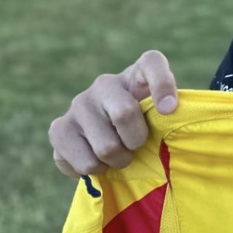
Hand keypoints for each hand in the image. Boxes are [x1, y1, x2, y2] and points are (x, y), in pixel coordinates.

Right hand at [49, 50, 177, 177]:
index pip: (152, 62)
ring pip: (105, 147)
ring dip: (117, 160)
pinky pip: (84, 163)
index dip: (162, 84)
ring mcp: (78, 104)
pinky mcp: (58, 129)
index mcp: (137, 74)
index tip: (169, 110)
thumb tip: (169, 112)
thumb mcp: (164, 115)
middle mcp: (105, 83)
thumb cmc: (145, 125)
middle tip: (137, 146)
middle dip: (137, 140)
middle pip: (124, 113)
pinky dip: (96, 170)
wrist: (108, 138)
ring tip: (118, 154)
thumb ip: (174, 112)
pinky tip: (97, 158)